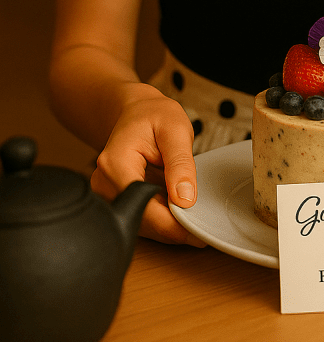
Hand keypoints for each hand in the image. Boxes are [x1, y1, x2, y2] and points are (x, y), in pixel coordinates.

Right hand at [92, 94, 205, 246]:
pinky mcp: (116, 199)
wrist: (138, 111)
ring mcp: (107, 193)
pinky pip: (139, 218)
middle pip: (139, 220)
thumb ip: (181, 164)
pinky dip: (160, 218)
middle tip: (200, 226)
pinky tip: (175, 207)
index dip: (170, 223)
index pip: (142, 206)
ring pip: (139, 225)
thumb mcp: (176, 130)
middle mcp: (105, 182)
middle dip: (171, 228)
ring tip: (190, 214)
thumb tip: (185, 199)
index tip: (195, 230)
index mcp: (116, 162)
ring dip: (166, 225)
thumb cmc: (154, 115)